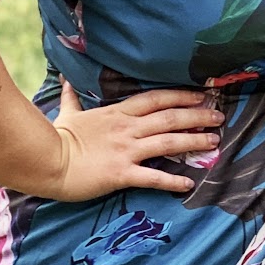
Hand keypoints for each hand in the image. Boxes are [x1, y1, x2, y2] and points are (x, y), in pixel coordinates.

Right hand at [43, 82, 224, 200]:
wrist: (45, 161)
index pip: (157, 98)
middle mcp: (128, 128)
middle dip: (198, 116)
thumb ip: (72, 97)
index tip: (201, 95)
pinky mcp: (121, 173)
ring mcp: (126, 150)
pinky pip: (153, 177)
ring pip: (168, 142)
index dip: (181, 96)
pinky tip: (189, 183)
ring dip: (194, 141)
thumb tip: (65, 80)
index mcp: (118, 112)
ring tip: (214, 142)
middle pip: (170, 117)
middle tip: (219, 117)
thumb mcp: (68, 113)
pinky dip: (172, 180)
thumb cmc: (56, 137)